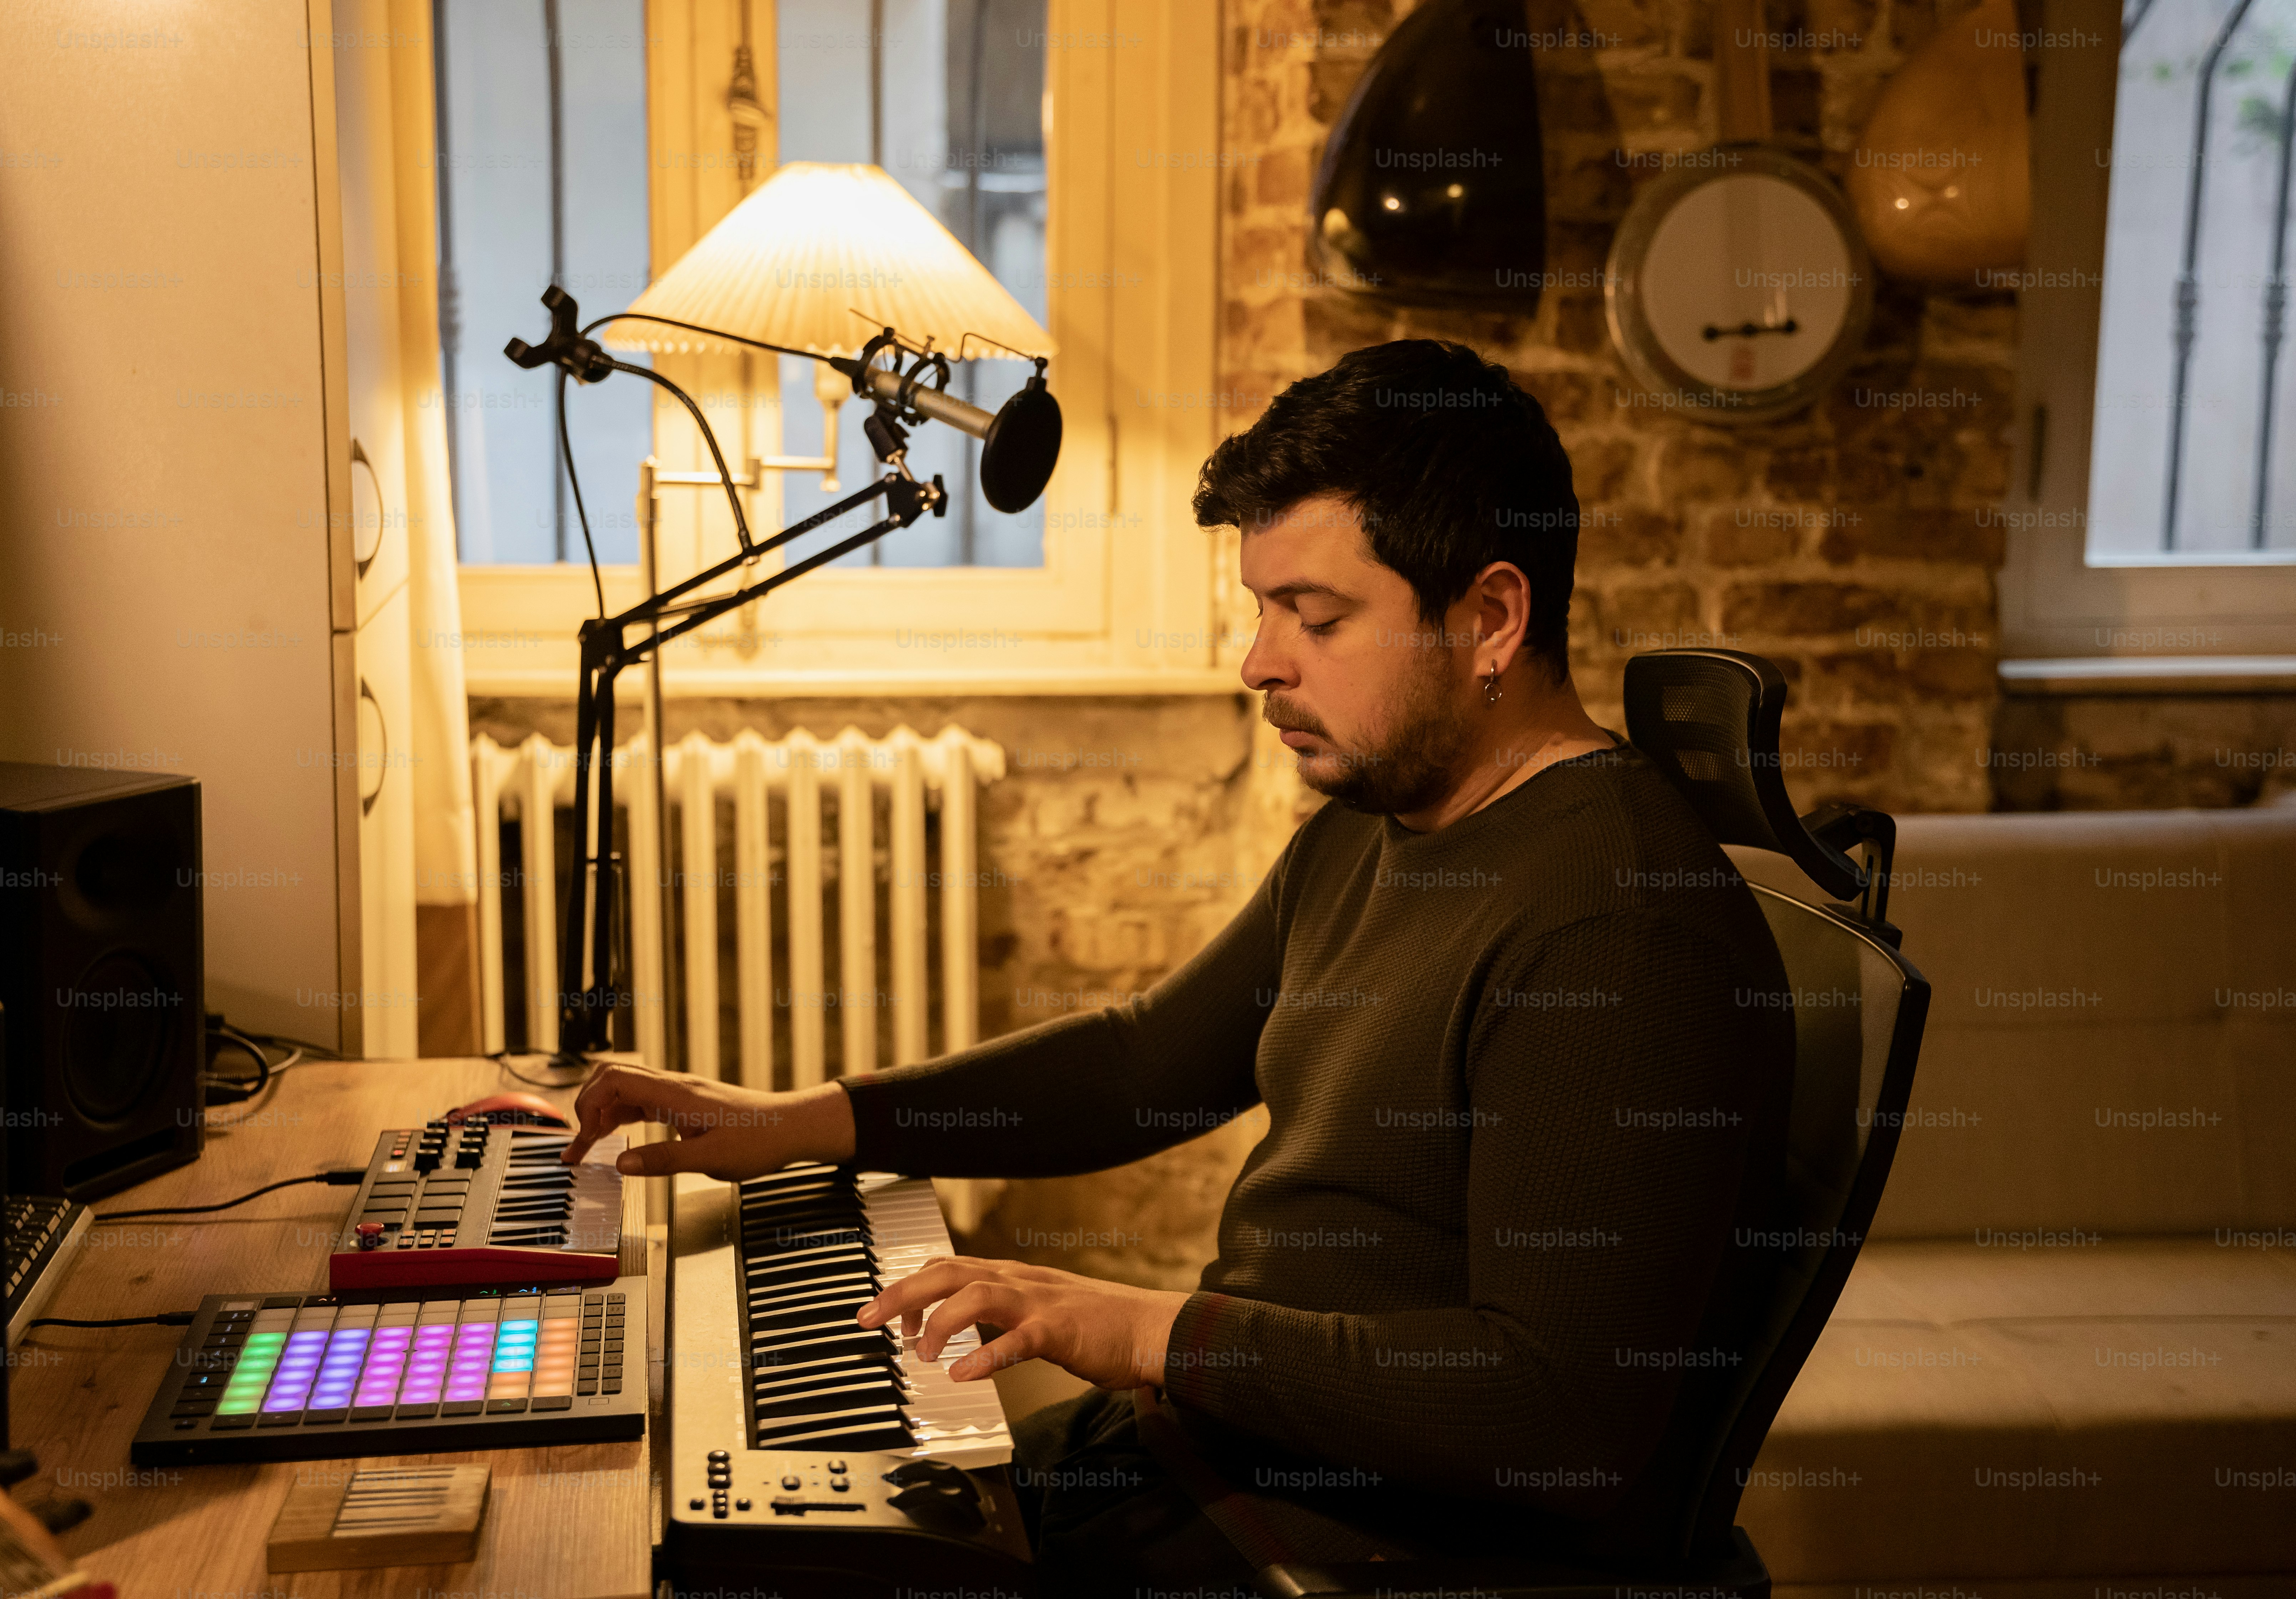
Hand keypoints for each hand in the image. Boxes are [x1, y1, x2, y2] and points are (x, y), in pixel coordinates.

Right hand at [561, 1063, 854, 1180]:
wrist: (791, 1127)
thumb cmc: (759, 1140)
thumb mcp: (710, 1159)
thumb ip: (663, 1161)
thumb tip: (622, 1164)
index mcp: (676, 1094)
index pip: (616, 1080)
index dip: (590, 1104)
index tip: (584, 1139)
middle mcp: (674, 1086)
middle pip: (613, 1077)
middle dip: (588, 1106)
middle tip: (579, 1144)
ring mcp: (679, 1093)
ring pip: (626, 1089)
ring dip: (603, 1113)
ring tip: (589, 1146)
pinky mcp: (685, 1103)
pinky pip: (643, 1100)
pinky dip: (623, 1116)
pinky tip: (619, 1137)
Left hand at [857, 1256, 1190, 1390]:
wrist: (1149, 1327)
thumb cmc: (1095, 1324)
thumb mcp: (1037, 1312)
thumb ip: (998, 1316)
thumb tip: (958, 1332)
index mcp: (1013, 1277)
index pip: (948, 1268)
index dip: (907, 1285)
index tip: (878, 1312)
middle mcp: (1020, 1281)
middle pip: (950, 1272)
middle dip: (902, 1293)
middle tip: (866, 1319)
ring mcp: (1041, 1303)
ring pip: (979, 1295)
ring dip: (940, 1320)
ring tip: (918, 1350)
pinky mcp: (1062, 1330)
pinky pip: (1018, 1340)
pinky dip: (987, 1354)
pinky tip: (962, 1373)